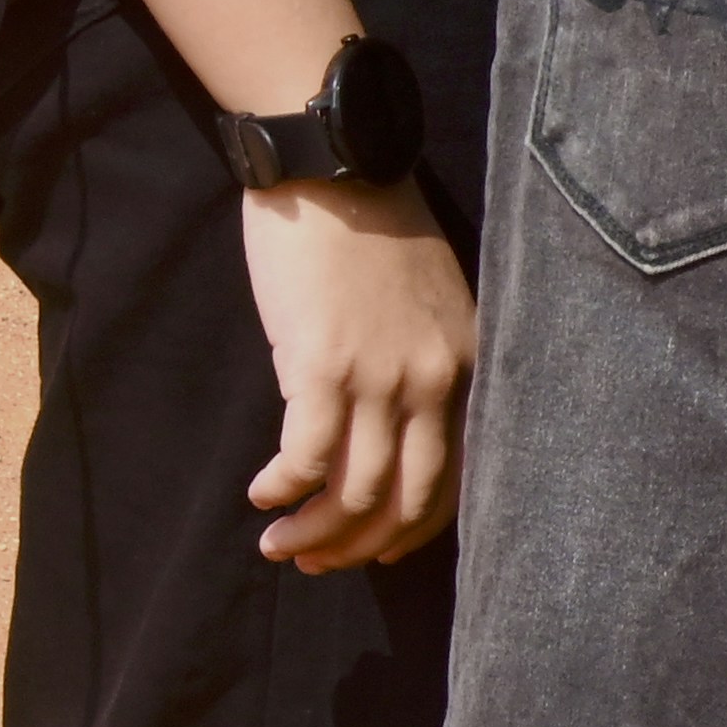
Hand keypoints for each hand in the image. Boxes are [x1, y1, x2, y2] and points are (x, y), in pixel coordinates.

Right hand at [237, 177, 475, 572]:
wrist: (331, 165)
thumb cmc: (367, 223)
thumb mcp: (424, 300)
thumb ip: (418, 360)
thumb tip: (381, 418)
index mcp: (466, 369)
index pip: (455, 482)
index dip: (411, 531)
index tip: (372, 548)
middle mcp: (433, 384)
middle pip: (406, 500)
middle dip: (359, 546)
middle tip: (316, 561)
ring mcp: (379, 378)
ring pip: (355, 489)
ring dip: (313, 531)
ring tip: (277, 545)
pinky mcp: (320, 364)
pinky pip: (305, 454)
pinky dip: (282, 487)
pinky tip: (259, 494)